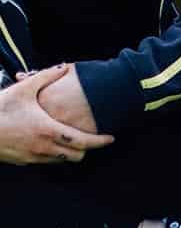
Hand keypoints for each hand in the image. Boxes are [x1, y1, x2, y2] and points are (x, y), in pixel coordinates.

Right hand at [0, 65, 114, 164]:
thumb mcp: (23, 89)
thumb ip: (46, 77)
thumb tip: (63, 66)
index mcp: (48, 131)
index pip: (83, 142)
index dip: (100, 141)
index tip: (111, 137)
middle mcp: (43, 147)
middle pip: (76, 156)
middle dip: (87, 148)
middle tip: (92, 137)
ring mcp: (32, 157)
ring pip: (61, 160)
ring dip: (70, 151)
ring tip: (73, 138)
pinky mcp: (21, 161)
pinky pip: (45, 161)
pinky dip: (53, 154)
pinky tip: (51, 141)